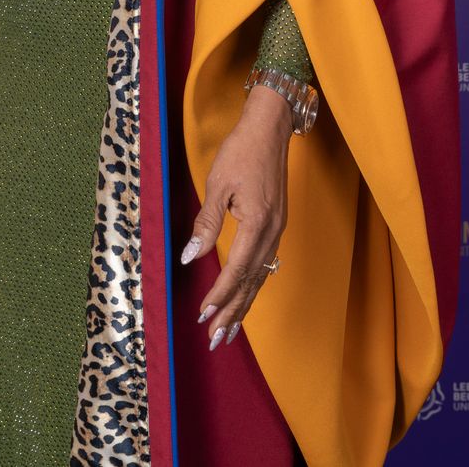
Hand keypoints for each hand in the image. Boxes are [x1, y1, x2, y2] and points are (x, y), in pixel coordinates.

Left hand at [180, 82, 291, 349]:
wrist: (270, 128)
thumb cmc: (241, 151)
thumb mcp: (218, 184)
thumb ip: (207, 223)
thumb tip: (191, 256)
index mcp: (258, 223)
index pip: (236, 269)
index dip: (221, 295)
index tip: (205, 316)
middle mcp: (272, 232)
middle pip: (251, 281)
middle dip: (233, 312)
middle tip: (216, 339)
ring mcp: (277, 229)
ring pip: (260, 276)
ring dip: (244, 304)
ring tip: (230, 330)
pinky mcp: (277, 224)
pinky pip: (265, 263)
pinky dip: (253, 285)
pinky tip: (246, 296)